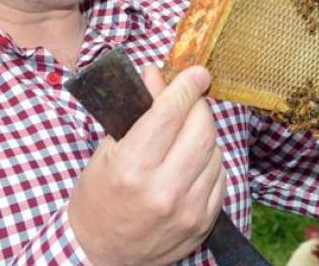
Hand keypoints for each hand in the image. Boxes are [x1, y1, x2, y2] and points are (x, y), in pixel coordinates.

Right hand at [68, 65, 225, 265]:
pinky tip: (190, 163)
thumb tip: (157, 75)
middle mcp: (163, 191)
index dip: (186, 86)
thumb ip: (136, 112)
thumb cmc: (98, 198)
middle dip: (198, 106)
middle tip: (189, 100)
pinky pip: (220, 176)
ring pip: (214, 151)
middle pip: (201, 129)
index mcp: (131, 169)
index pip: (170, 114)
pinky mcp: (202, 223)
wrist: (100, 255)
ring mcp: (187, 210)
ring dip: (203, 135)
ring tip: (182, 138)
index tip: (197, 72)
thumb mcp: (107, 150)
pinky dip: (209, 162)